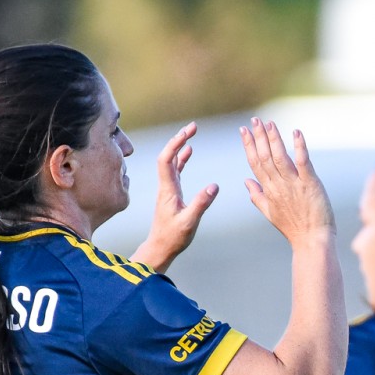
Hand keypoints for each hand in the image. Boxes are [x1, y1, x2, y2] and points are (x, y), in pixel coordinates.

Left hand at [131, 123, 218, 271]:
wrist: (160, 248)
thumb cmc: (173, 238)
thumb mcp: (190, 222)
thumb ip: (201, 203)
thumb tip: (214, 185)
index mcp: (168, 189)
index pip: (167, 159)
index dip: (176, 143)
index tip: (190, 133)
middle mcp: (166, 186)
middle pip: (168, 155)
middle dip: (179, 139)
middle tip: (193, 126)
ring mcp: (168, 189)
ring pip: (172, 161)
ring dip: (181, 145)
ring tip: (192, 132)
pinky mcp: (172, 193)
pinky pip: (176, 170)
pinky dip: (182, 158)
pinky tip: (189, 151)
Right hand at [240, 117, 333, 244]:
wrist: (312, 241)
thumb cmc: (294, 228)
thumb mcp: (270, 213)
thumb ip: (257, 196)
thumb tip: (246, 181)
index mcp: (268, 191)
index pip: (255, 164)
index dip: (249, 146)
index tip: (244, 131)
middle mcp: (278, 186)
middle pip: (265, 157)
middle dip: (258, 137)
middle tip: (254, 120)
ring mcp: (294, 184)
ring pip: (280, 157)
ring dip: (274, 139)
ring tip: (269, 123)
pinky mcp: (310, 184)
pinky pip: (303, 162)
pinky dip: (299, 147)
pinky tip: (296, 133)